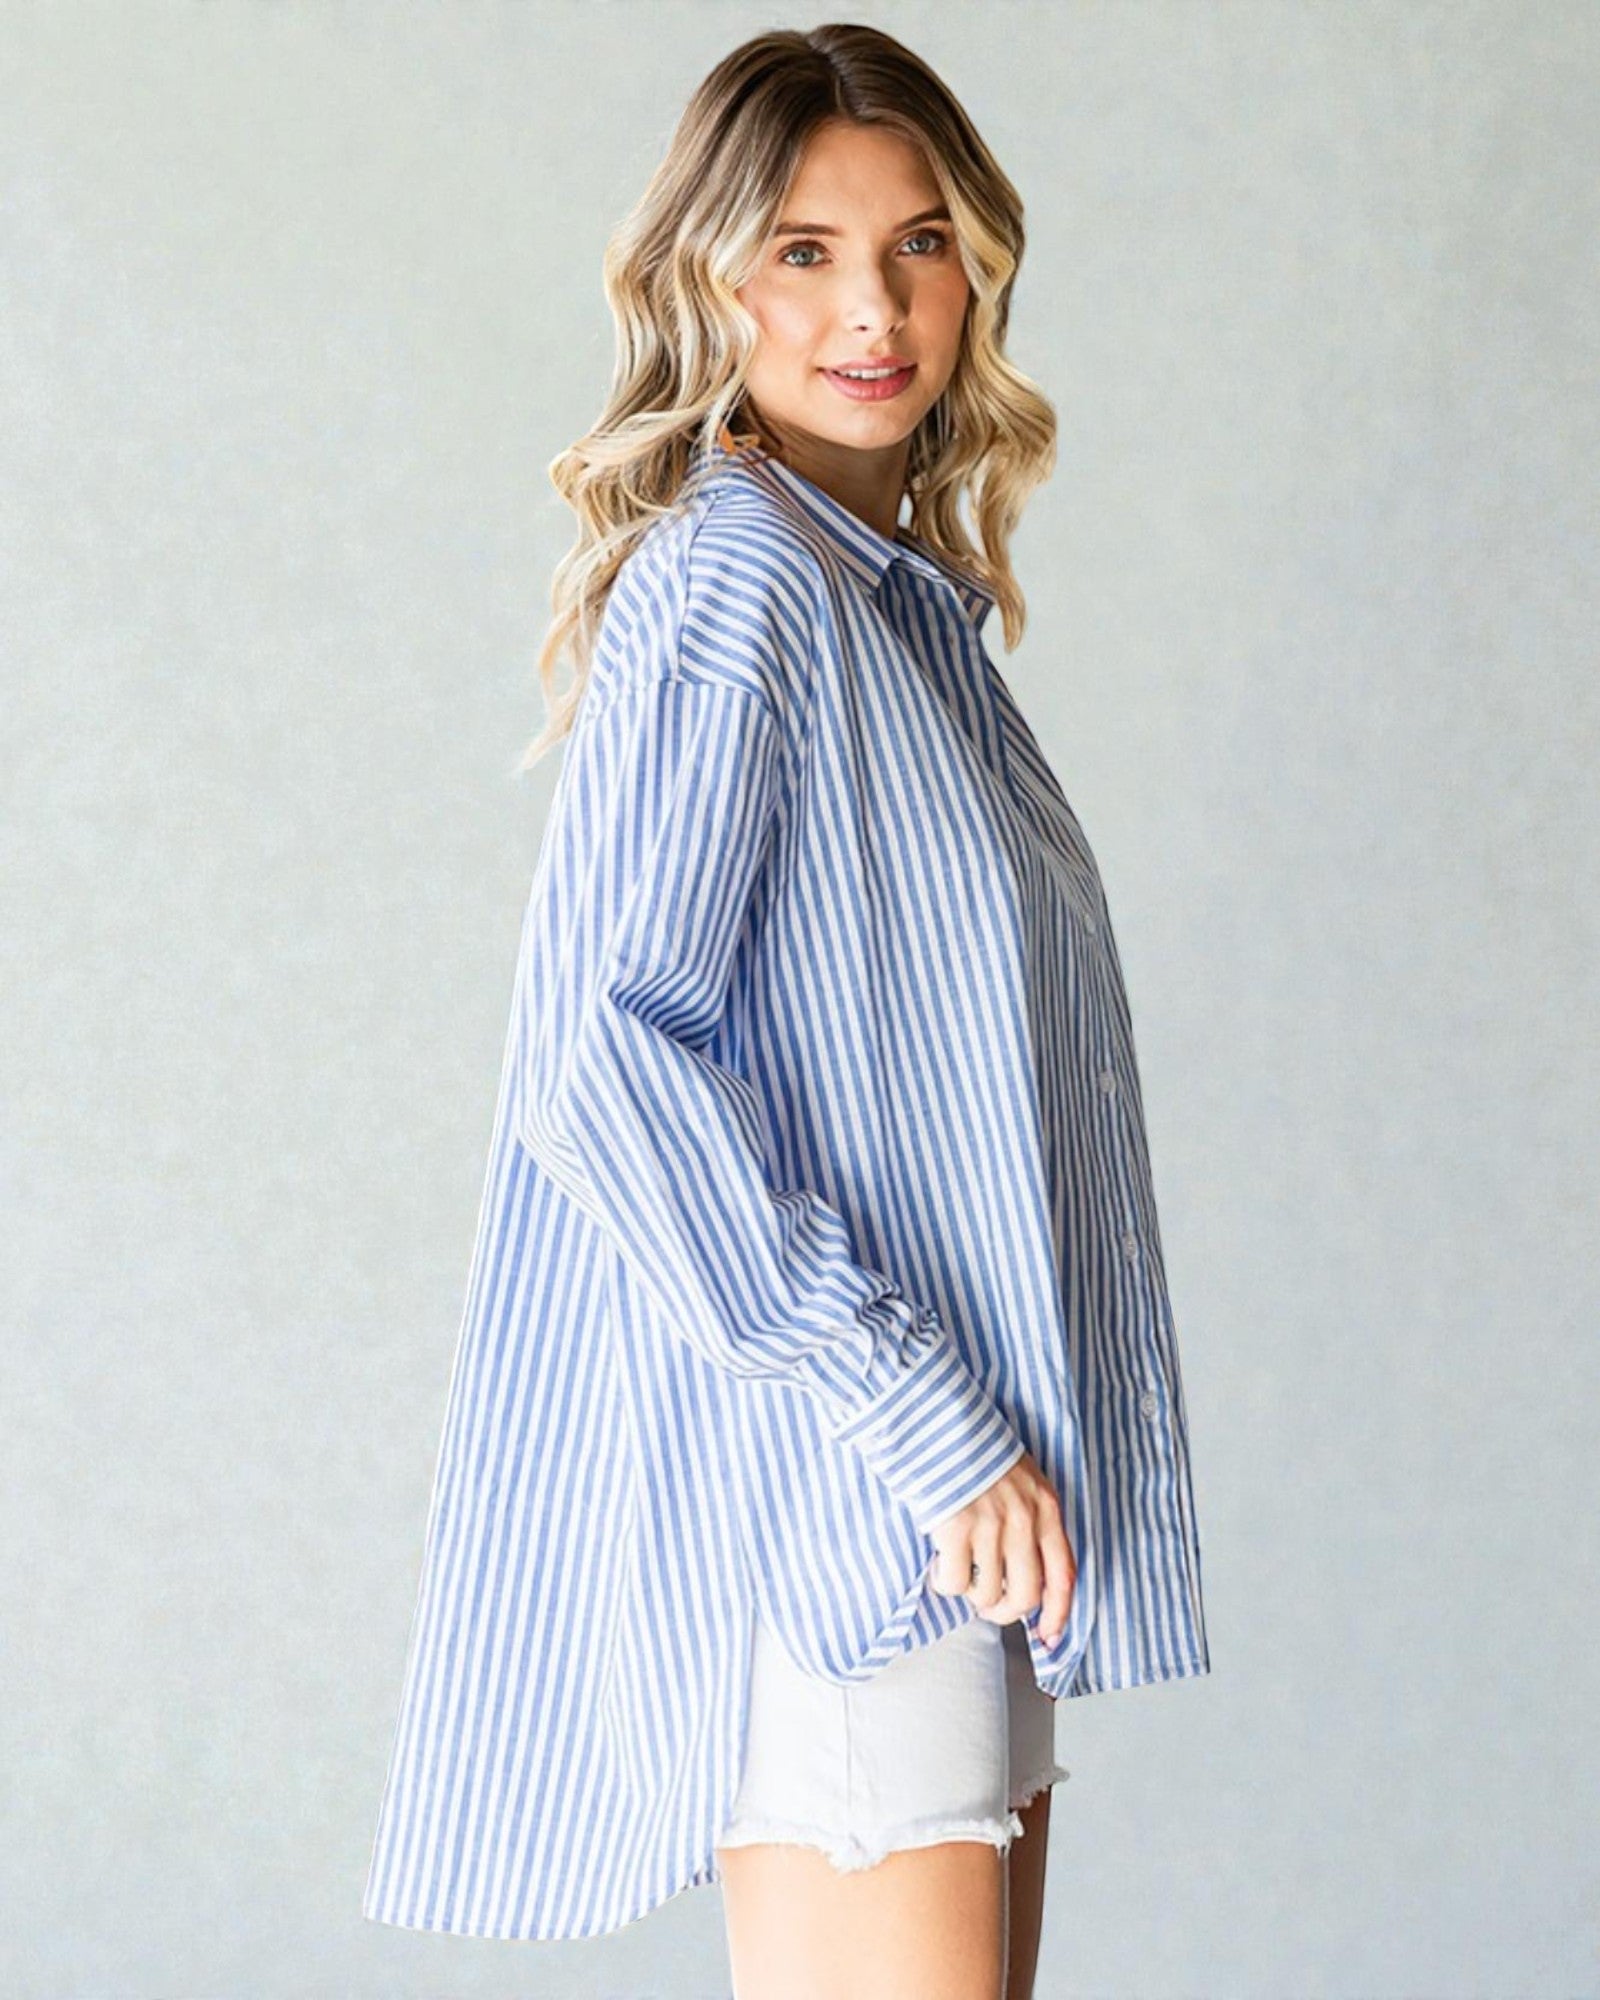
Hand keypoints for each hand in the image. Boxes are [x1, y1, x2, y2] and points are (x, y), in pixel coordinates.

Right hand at [928, 1450, 1075, 1648]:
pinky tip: (940, 1561)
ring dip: (971, 1592)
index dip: (1058, 1614)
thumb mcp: (1022, 1480)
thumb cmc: (979, 1452)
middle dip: (1005, 1611)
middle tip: (987, 1605)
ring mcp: (990, 1525)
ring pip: (987, 1594)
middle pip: (1025, 1595)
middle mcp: (1023, 1520)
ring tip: (960, 1569)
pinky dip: (945, 1581)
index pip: (1063, 1576)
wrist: (941, 1422)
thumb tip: (1025, 1573)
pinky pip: (954, 1582)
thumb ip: (1031, 1520)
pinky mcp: (955, 1528)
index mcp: (1046, 1508)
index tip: (1048, 1636)